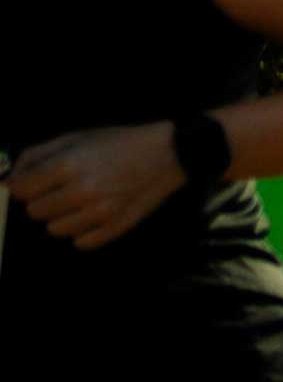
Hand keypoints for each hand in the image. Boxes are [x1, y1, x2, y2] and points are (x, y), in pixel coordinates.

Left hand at [6, 122, 182, 249]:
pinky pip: (81, 243)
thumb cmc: (120, 143)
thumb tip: (13, 177)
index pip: (22, 190)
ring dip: (61, 218)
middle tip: (59, 192)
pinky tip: (90, 218)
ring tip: (77, 204)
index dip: (23, 186)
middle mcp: (81, 191)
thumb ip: (38, 155)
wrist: (168, 154)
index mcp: (68, 165)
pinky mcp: (116, 227)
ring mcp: (100, 212)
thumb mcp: (76, 137)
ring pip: (55, 230)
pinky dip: (81, 233)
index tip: (31, 184)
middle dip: (42, 201)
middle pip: (35, 212)